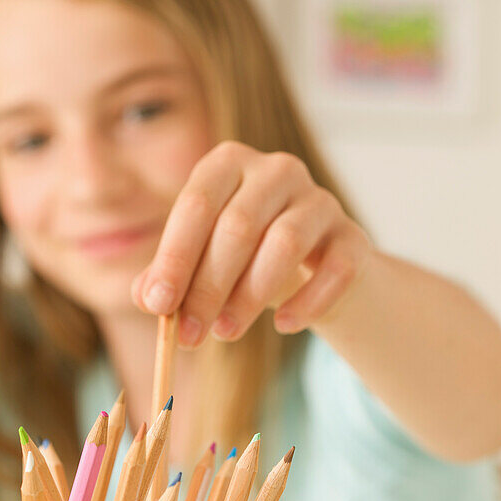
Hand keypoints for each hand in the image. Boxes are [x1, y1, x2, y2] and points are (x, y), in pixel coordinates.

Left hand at [131, 141, 371, 347]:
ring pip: (287, 243)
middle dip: (208, 288)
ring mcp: (320, 200)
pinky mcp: (353, 237)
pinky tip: (283, 325)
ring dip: (252, 295)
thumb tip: (147, 297)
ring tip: (226, 333)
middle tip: (189, 336)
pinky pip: (336, 269)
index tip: (158, 306)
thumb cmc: (244, 258)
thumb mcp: (200, 261)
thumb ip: (168, 275)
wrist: (315, 267)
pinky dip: (308, 302)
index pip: (196, 205)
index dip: (175, 258)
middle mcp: (277, 170)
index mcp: (228, 164)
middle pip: (239, 227)